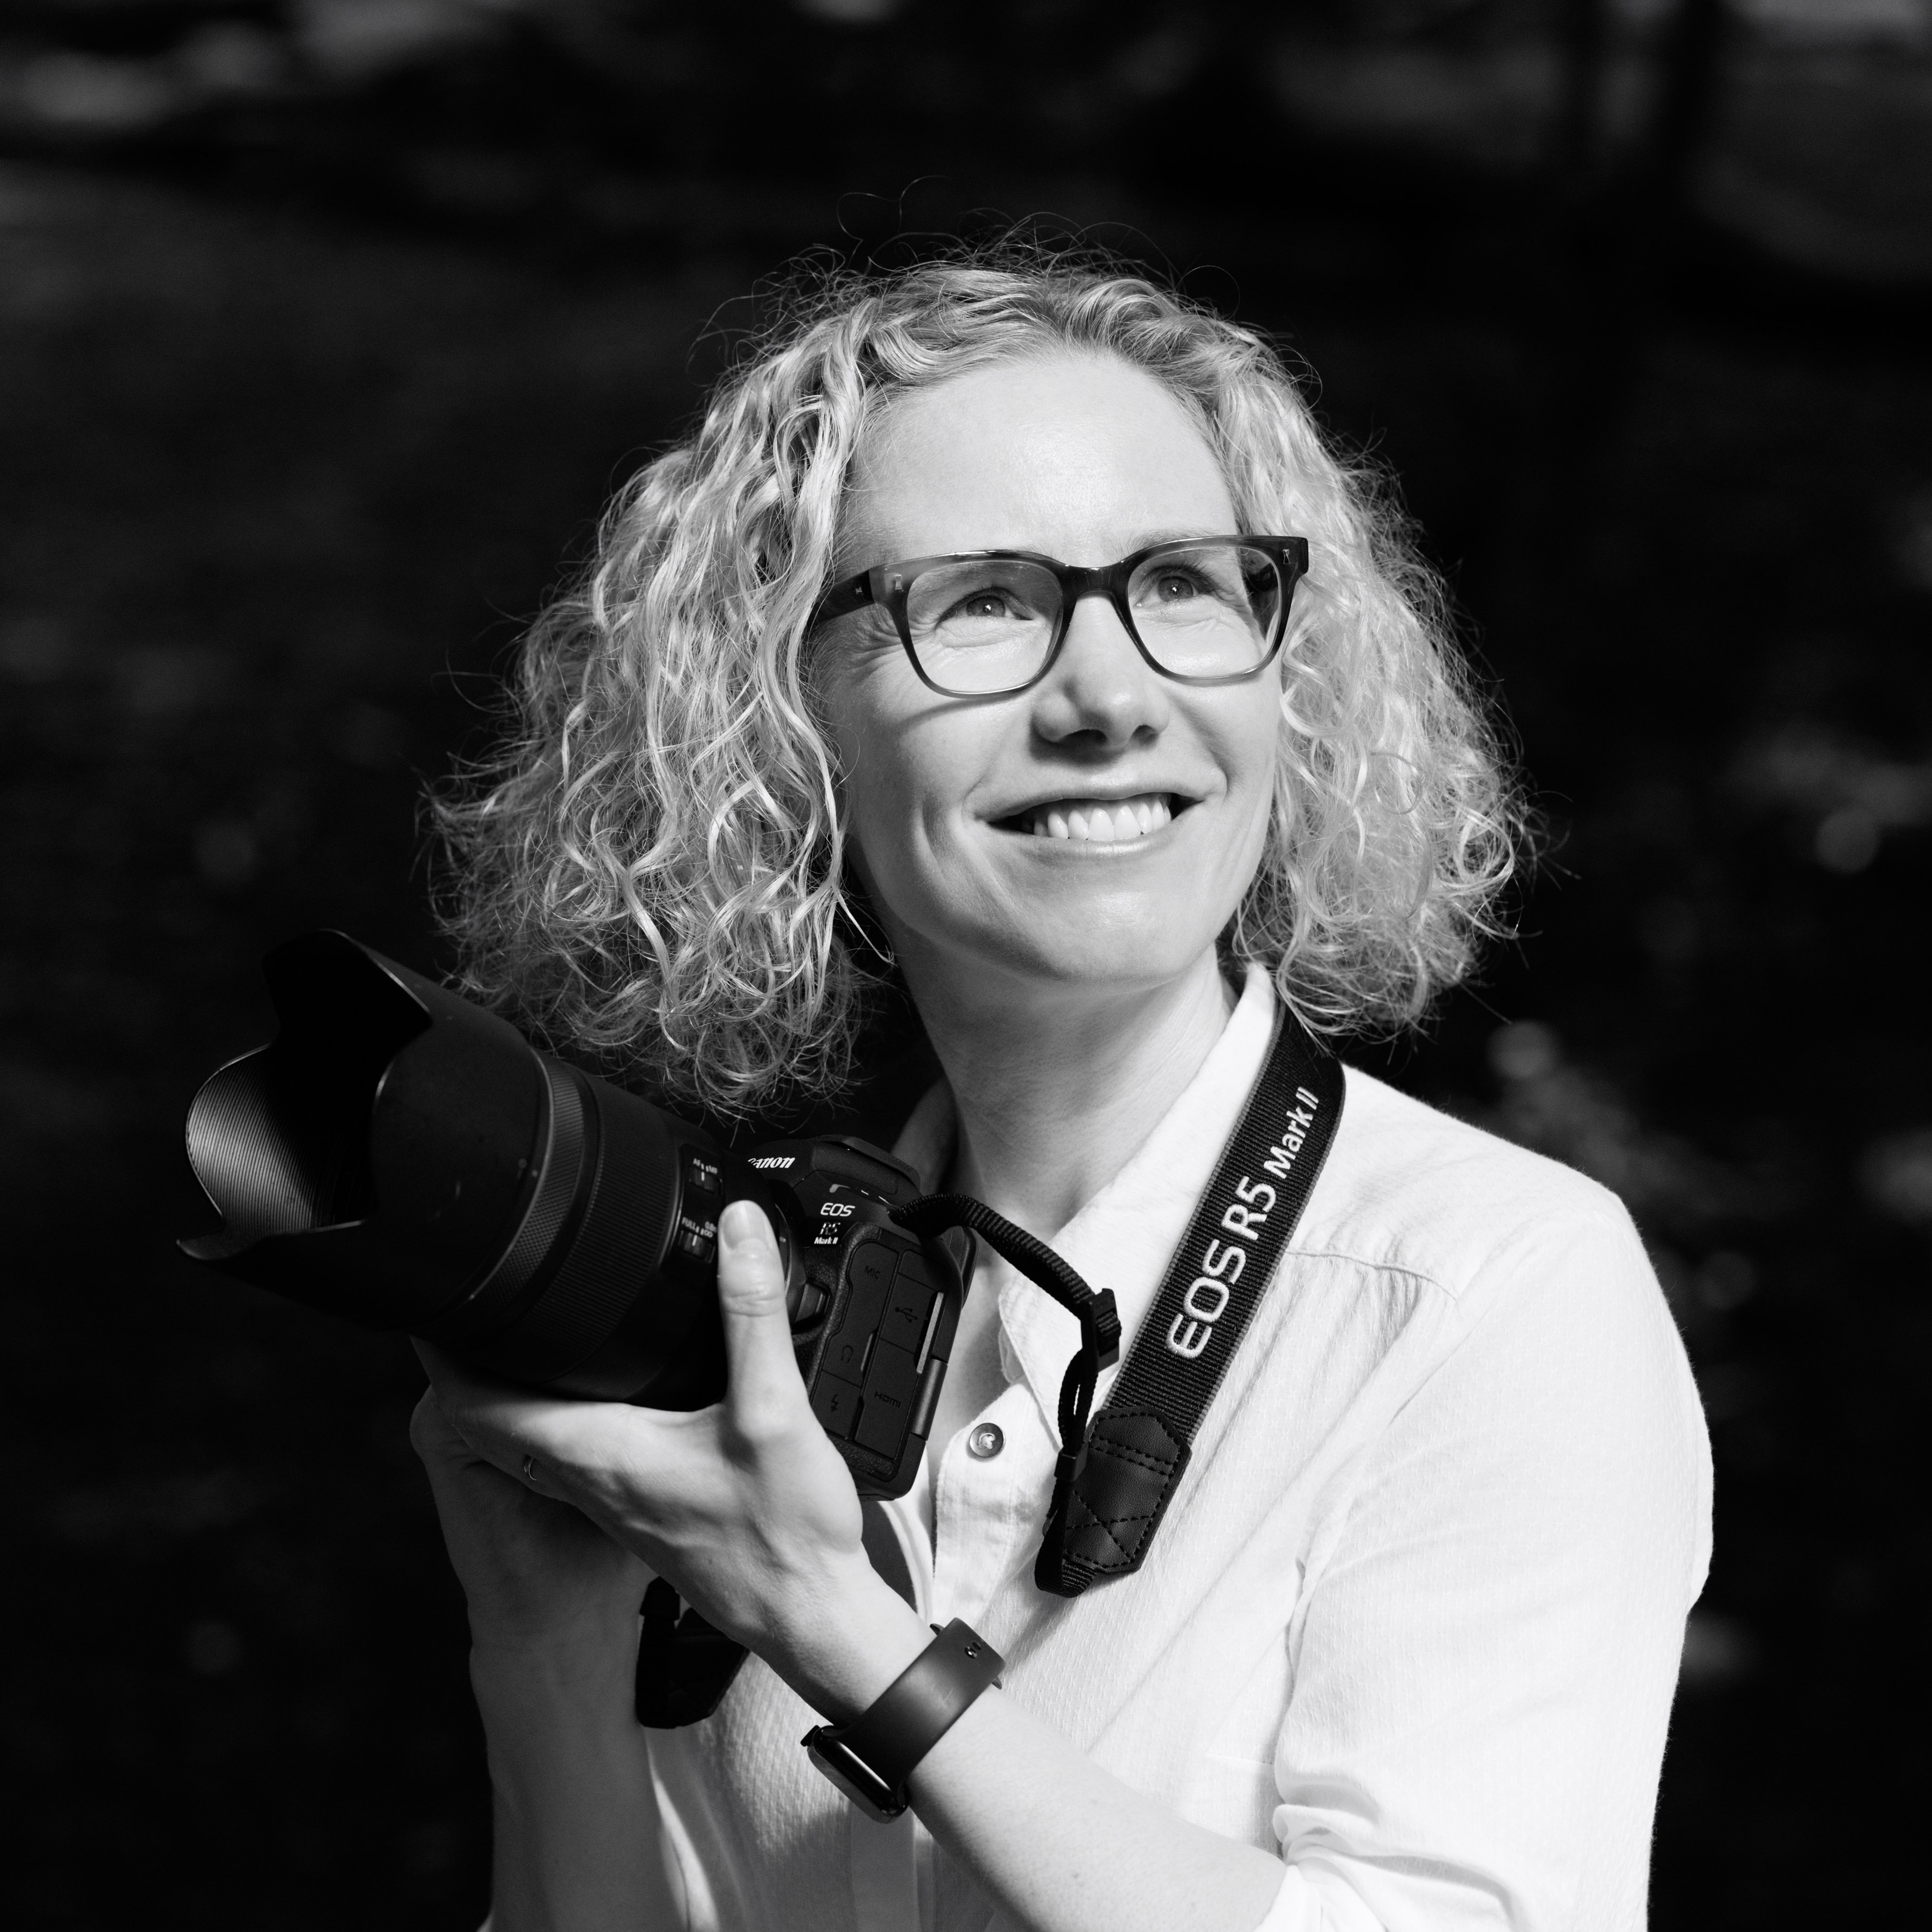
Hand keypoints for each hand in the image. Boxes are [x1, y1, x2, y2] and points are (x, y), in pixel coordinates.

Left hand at [414, 1201, 884, 1695]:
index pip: (478, 1408)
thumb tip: (738, 1231)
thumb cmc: (782, 1537)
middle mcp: (591, 1478)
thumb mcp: (773, 1410)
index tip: (434, 1301)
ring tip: (523, 1326)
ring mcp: (613, 1496)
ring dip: (517, 1385)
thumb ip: (751, 1313)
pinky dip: (564, 1407)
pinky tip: (604, 1383)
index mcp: (598, 1454)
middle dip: (474, 1357)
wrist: (809, 1615)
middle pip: (493, 1418)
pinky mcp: (643, 1503)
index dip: (444, 1353)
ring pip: (532, 1435)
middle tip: (474, 1298)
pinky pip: (575, 1448)